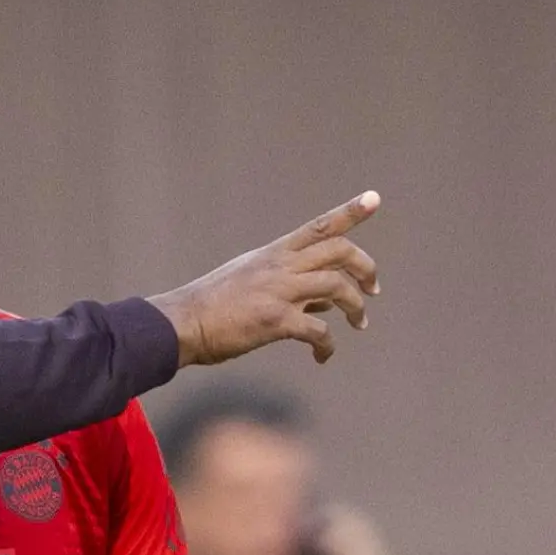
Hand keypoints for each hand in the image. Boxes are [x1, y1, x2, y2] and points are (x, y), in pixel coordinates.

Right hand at [148, 191, 381, 366]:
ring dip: (357, 307)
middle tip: (373, 290)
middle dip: (366, 268)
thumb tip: (324, 301)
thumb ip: (290, 285)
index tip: (374, 198)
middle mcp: (279, 267)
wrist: (181, 323)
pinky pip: (319, 330)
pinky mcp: (275, 321)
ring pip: (337, 288)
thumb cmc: (211, 306)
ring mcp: (278, 292)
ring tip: (360, 324)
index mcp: (272, 254)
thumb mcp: (249, 281)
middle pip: (338, 252)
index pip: (317, 226)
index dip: (349, 212)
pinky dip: (328, 345)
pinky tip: (323, 356)